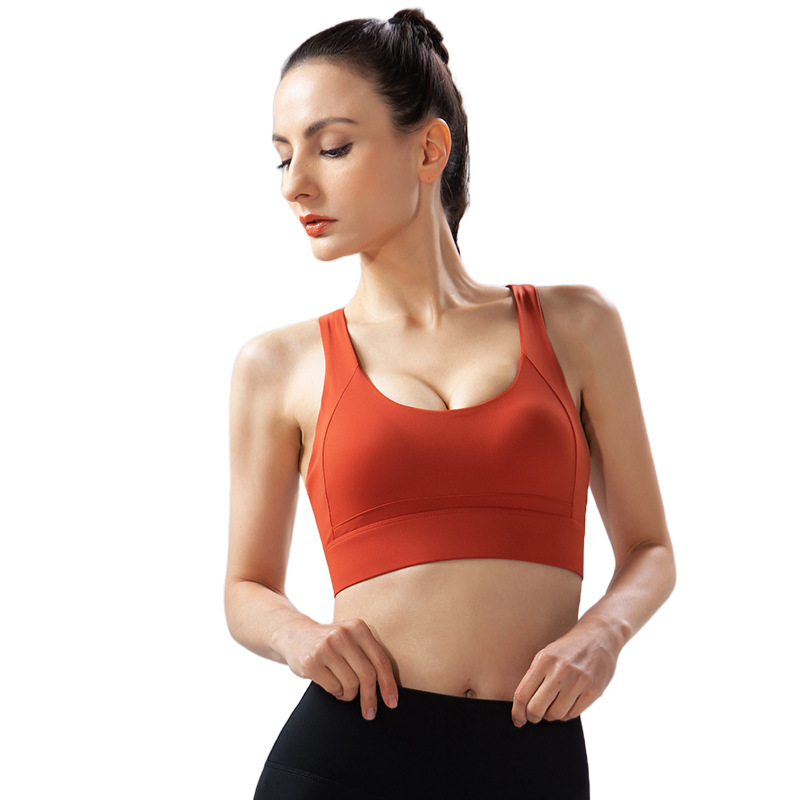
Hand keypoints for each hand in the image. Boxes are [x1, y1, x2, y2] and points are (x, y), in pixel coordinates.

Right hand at [273, 617, 398, 720]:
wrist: (295, 635)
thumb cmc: (330, 643)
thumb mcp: (351, 639)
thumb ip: (368, 655)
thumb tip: (389, 688)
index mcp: (358, 627)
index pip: (380, 660)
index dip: (388, 684)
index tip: (392, 702)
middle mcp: (343, 634)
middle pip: (367, 675)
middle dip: (370, 698)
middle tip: (370, 712)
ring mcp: (326, 647)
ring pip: (351, 684)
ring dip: (349, 694)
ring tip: (343, 689)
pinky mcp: (312, 661)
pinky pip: (334, 688)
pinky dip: (336, 693)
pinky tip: (332, 686)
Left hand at [510, 619, 621, 725]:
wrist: (599, 636)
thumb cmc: (568, 649)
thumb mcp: (547, 654)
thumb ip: (534, 677)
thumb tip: (521, 706)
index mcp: (544, 660)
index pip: (523, 693)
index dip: (517, 712)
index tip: (517, 720)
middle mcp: (560, 670)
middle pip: (536, 708)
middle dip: (532, 717)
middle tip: (533, 716)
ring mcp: (578, 681)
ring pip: (555, 714)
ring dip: (551, 715)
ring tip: (552, 706)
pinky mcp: (594, 690)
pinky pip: (573, 714)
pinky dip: (566, 714)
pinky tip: (566, 704)